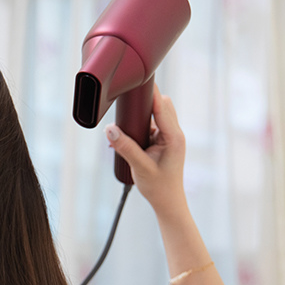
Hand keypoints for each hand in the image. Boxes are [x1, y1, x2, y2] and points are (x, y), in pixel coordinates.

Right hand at [105, 84, 187, 219]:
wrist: (167, 202)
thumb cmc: (158, 187)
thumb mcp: (139, 166)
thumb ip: (125, 146)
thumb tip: (110, 130)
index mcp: (173, 137)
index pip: (162, 107)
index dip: (151, 93)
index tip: (140, 82)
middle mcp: (174, 134)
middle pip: (162, 106)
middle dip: (145, 104)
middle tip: (127, 104)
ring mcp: (170, 138)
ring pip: (157, 115)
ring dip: (142, 117)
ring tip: (126, 126)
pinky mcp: (164, 143)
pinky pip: (153, 127)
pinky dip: (141, 128)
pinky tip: (128, 137)